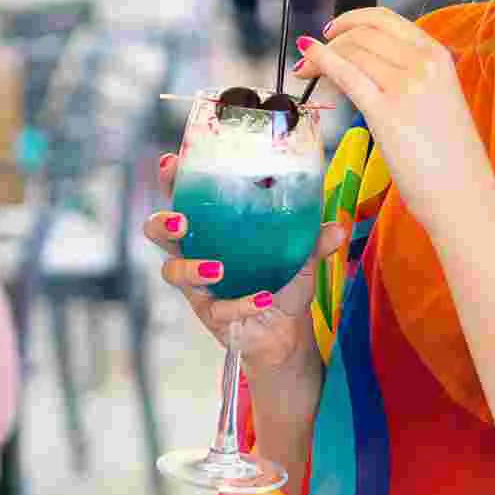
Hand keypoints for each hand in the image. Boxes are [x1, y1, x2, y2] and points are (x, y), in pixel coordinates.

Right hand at [144, 154, 348, 374]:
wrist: (286, 332)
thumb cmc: (282, 281)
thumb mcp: (300, 257)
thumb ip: (313, 241)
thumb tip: (338, 227)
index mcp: (211, 226)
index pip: (181, 195)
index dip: (171, 179)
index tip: (172, 163)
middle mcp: (195, 250)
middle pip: (156, 230)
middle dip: (162, 222)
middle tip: (181, 222)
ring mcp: (196, 283)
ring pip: (171, 270)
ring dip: (190, 266)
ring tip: (218, 268)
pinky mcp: (207, 313)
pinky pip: (214, 307)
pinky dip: (238, 303)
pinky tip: (260, 299)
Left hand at [292, 7, 491, 229]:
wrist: (462, 193)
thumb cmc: (448, 155)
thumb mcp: (435, 98)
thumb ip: (407, 76)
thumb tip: (362, 63)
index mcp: (438, 56)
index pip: (385, 19)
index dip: (351, 19)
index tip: (332, 30)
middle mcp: (424, 64)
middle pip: (362, 35)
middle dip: (331, 41)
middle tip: (310, 57)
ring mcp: (406, 85)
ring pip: (351, 52)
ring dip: (321, 57)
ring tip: (306, 71)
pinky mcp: (386, 111)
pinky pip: (345, 75)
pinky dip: (320, 62)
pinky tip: (305, 62)